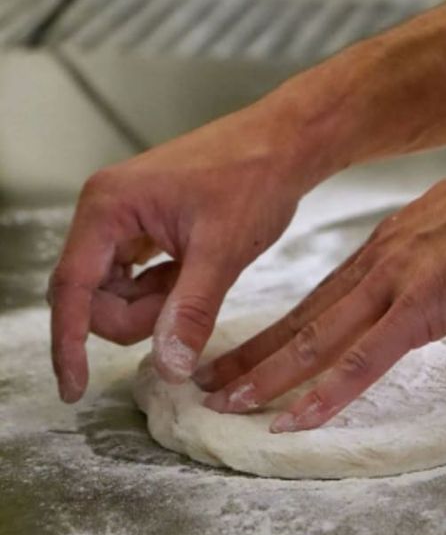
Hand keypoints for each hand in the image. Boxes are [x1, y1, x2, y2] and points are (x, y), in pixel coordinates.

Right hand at [49, 99, 329, 402]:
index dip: (69, 344)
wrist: (286, 144)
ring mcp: (126, 218)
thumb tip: (168, 367)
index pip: (72, 289)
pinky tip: (197, 272)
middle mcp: (106, 210)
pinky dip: (166, 288)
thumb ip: (190, 311)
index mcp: (109, 207)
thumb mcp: (223, 252)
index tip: (74, 389)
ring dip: (157, 301)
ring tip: (202, 274)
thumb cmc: (255, 179)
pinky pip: (140, 276)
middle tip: (190, 296)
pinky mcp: (147, 225)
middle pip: (95, 295)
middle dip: (139, 314)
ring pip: (119, 290)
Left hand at [198, 134, 445, 432]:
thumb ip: (427, 267)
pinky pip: (364, 361)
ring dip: (268, 377)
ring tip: (227, 403)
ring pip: (315, 342)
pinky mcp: (417, 310)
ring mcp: (390, 290)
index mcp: (381, 254)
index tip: (244, 354)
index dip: (274, 333)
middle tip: (209, 383)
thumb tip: (426, 287)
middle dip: (250, 357)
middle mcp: (373, 271)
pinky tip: (297, 419)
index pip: (315, 303)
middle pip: (299, 323)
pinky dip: (327, 393)